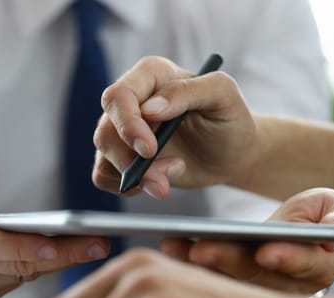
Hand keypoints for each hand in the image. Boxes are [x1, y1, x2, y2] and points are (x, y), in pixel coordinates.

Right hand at [0, 111, 109, 297]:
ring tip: (94, 245)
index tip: (52, 244)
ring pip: (20, 276)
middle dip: (60, 256)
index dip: (18, 248)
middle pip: (14, 265)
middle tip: (100, 243)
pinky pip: (14, 282)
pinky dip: (38, 267)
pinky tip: (65, 252)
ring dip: (56, 262)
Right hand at [93, 56, 255, 198]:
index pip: (119, 96)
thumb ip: (189, 91)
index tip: (149, 150)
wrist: (230, 154)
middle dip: (128, 160)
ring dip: (134, 177)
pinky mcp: (121, 156)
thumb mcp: (224, 97)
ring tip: (167, 183)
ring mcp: (123, 129)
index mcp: (151, 75)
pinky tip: (154, 184)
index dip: (128, 124)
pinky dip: (126, 186)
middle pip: (106, 130)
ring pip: (105, 154)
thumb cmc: (229, 120)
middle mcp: (132, 100)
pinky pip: (103, 174)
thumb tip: (150, 108)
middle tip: (161, 181)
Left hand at [161, 188, 333, 293]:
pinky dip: (187, 259)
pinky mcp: (232, 280)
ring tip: (174, 244)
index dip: (286, 259)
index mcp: (316, 267)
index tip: (267, 251)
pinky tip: (171, 245)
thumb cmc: (322, 218)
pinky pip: (208, 273)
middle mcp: (285, 284)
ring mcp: (256, 285)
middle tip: (202, 249)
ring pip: (226, 278)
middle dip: (227, 261)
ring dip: (197, 262)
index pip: (302, 266)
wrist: (305, 228)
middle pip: (254, 275)